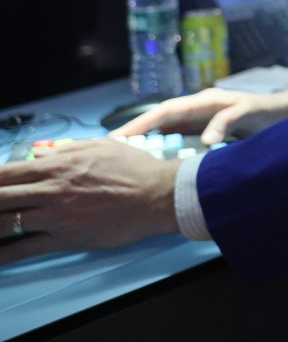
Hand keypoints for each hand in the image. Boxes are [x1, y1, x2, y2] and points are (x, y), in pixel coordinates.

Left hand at [0, 138, 180, 264]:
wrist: (158, 196)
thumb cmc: (134, 169)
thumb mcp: (101, 146)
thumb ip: (66, 149)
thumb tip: (39, 155)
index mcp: (59, 165)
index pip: (8, 172)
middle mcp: (51, 190)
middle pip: (1, 197)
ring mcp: (56, 216)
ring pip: (6, 223)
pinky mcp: (65, 239)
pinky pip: (25, 249)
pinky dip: (5, 254)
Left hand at [114, 86, 287, 144]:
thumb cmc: (254, 130)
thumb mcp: (219, 141)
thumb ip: (196, 147)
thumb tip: (164, 168)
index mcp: (199, 113)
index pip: (160, 120)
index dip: (135, 130)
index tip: (109, 145)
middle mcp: (208, 103)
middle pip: (166, 110)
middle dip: (140, 124)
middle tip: (117, 140)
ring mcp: (227, 103)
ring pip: (191, 108)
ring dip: (167, 122)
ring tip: (145, 137)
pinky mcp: (250, 107)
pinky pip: (230, 116)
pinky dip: (218, 127)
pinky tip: (208, 141)